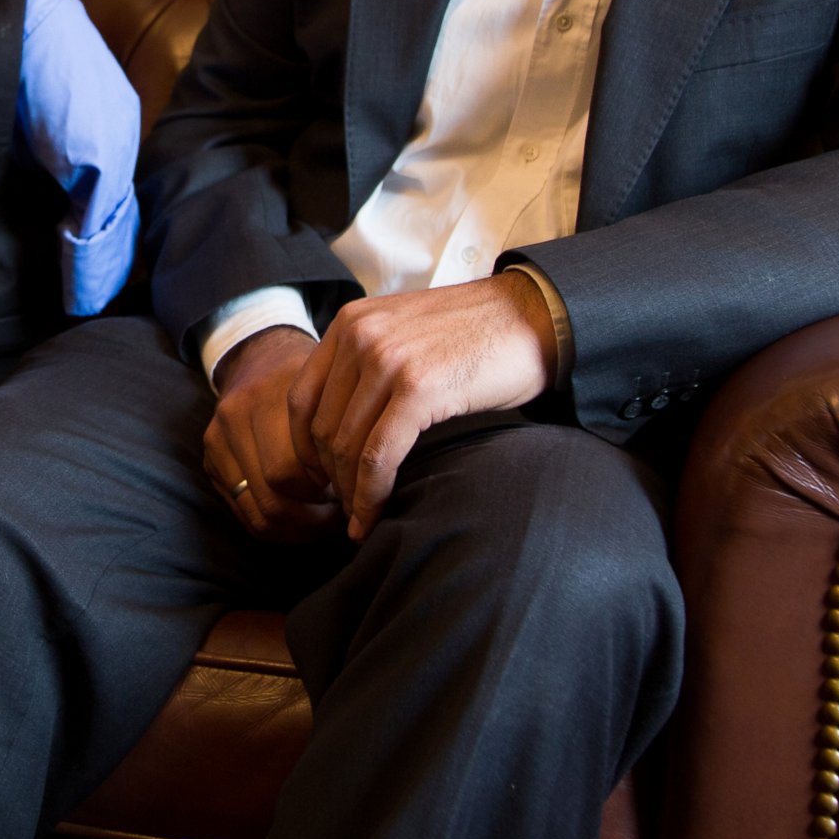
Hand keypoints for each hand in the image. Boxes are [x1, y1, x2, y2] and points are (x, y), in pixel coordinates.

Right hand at [203, 325, 342, 542]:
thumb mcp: (340, 386)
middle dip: (316, 515)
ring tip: (326, 519)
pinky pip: (242, 511)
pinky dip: (276, 525)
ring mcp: (218, 436)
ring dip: (298, 527)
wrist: (260, 352)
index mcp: (273, 392)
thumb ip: (354, 424)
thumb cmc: (314, 376)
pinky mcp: (210, 456)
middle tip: (346, 512)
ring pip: (259, 511)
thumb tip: (377, 481)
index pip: (297, 468)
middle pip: (276, 493)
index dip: (331, 491)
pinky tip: (301, 517)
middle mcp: (237, 413)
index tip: (359, 496)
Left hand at [304, 275, 555, 541]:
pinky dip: (372, 494)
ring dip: (350, 493)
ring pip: (346, 446)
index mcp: (351, 322)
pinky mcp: (418, 387)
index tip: (321, 481)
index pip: (302, 399)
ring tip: (360, 521)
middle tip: (345, 510)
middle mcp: (360, 336)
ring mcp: (387, 360)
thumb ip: (369, 367)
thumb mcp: (406, 336)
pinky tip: (375, 517)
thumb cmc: (478, 336)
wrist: (537, 316)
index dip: (304, 449)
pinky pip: (378, 455)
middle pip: (321, 427)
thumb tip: (342, 430)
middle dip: (330, 477)